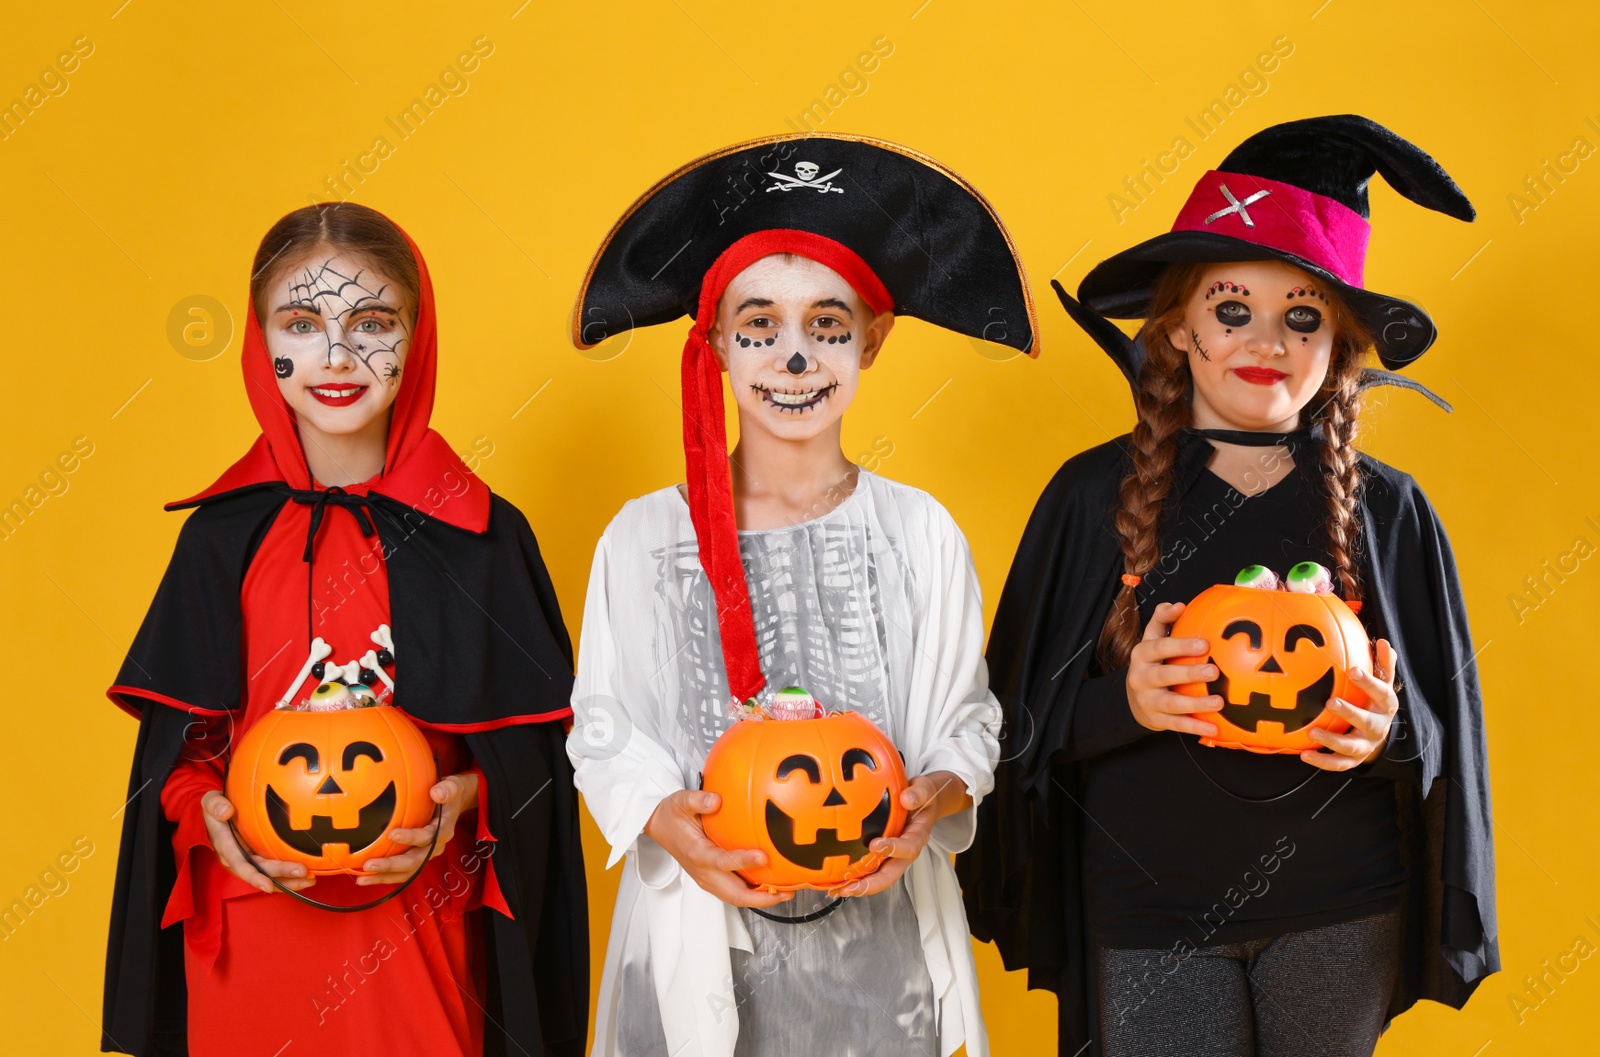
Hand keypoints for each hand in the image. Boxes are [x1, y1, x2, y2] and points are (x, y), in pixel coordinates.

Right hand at [200, 789, 314, 893]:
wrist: (215, 814)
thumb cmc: (216, 808)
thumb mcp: (210, 802)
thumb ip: (215, 805)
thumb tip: (226, 811)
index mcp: (226, 847)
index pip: (240, 865)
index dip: (254, 876)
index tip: (267, 885)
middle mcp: (237, 859)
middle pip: (262, 871)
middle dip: (283, 875)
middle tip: (305, 873)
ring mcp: (249, 860)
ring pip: (269, 876)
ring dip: (290, 881)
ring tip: (310, 879)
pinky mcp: (258, 859)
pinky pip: (273, 872)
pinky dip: (289, 876)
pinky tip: (307, 876)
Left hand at [358, 772, 478, 884]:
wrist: (453, 804)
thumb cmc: (450, 794)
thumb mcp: (454, 786)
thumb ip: (448, 789)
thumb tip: (436, 793)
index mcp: (443, 830)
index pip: (427, 837)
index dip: (411, 837)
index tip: (392, 834)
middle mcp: (435, 847)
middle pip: (415, 862)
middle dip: (391, 865)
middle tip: (369, 865)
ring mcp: (425, 854)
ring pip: (406, 872)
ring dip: (384, 876)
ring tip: (363, 879)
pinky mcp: (416, 858)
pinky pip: (401, 872)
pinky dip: (384, 876)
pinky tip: (365, 878)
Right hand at [643, 789, 792, 908]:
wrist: (659, 827)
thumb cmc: (671, 815)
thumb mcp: (681, 801)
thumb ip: (698, 800)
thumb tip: (716, 800)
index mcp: (697, 853)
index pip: (722, 862)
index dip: (743, 862)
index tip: (764, 857)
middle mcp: (703, 871)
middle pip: (733, 895)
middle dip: (761, 897)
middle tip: (785, 892)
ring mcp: (707, 879)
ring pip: (735, 898)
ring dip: (760, 899)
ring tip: (784, 893)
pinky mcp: (711, 880)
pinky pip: (733, 892)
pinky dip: (753, 893)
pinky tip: (770, 886)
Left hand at [827, 770, 970, 898]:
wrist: (923, 802)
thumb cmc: (921, 796)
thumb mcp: (924, 788)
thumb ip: (918, 793)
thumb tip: (907, 799)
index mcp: (917, 836)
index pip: (908, 847)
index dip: (893, 849)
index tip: (875, 845)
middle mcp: (904, 852)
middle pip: (891, 874)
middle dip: (871, 884)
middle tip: (850, 888)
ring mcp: (892, 856)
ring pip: (877, 877)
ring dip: (858, 886)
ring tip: (836, 890)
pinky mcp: (881, 856)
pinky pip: (869, 869)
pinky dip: (853, 878)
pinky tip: (834, 882)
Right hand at [1128, 601, 1223, 735]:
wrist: (1132, 700)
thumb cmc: (1151, 663)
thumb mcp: (1150, 641)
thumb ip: (1162, 621)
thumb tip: (1179, 604)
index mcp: (1142, 655)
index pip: (1159, 648)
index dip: (1181, 645)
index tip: (1204, 644)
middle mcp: (1141, 678)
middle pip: (1164, 675)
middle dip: (1189, 673)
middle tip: (1214, 671)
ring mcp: (1148, 701)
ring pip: (1171, 703)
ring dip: (1195, 704)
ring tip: (1219, 702)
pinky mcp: (1155, 720)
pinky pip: (1176, 724)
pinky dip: (1194, 727)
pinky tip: (1214, 727)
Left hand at [1302, 639, 1399, 770]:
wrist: (1378, 735)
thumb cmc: (1374, 702)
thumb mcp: (1382, 683)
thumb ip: (1383, 664)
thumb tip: (1385, 642)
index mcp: (1385, 707)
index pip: (1382, 693)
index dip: (1368, 683)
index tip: (1351, 670)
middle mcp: (1378, 727)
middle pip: (1367, 722)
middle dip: (1350, 712)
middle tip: (1330, 702)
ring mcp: (1365, 745)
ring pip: (1351, 746)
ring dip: (1332, 740)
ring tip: (1312, 732)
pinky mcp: (1354, 759)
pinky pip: (1338, 763)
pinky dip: (1322, 761)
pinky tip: (1304, 755)